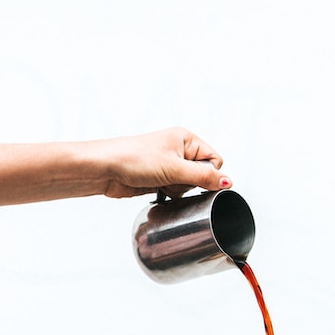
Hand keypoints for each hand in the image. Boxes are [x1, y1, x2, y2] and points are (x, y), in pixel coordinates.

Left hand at [100, 126, 231, 198]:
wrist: (106, 169)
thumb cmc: (134, 159)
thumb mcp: (175, 169)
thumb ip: (204, 177)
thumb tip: (228, 182)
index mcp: (186, 139)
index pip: (215, 160)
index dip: (207, 173)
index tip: (191, 177)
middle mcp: (180, 150)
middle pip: (203, 175)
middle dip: (190, 184)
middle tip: (173, 179)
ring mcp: (170, 165)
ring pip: (190, 186)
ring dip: (179, 190)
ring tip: (163, 184)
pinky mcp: (161, 179)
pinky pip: (177, 191)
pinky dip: (171, 194)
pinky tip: (159, 191)